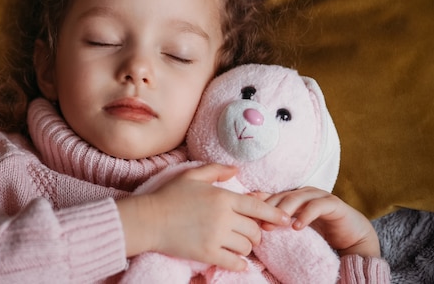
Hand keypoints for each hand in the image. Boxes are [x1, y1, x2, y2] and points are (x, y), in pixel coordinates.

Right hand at [116, 163, 290, 270]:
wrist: (148, 219)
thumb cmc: (169, 196)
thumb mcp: (192, 176)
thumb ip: (216, 171)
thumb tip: (236, 170)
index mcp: (223, 197)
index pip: (258, 208)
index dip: (275, 215)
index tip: (285, 220)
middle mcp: (224, 217)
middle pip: (254, 230)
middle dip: (256, 233)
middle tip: (250, 234)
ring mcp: (216, 236)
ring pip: (246, 247)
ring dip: (246, 247)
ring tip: (238, 245)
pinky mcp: (207, 253)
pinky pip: (234, 263)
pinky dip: (240, 264)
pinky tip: (236, 261)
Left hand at [257, 187, 380, 257]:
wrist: (352, 238)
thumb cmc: (322, 232)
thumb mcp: (297, 227)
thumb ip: (280, 223)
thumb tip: (255, 226)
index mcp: (293, 196)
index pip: (272, 196)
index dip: (259, 203)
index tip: (247, 214)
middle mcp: (304, 193)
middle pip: (282, 196)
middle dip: (270, 208)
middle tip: (261, 223)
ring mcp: (319, 196)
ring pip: (298, 198)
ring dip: (286, 210)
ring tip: (278, 224)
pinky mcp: (333, 203)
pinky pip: (317, 206)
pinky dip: (306, 215)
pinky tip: (297, 227)